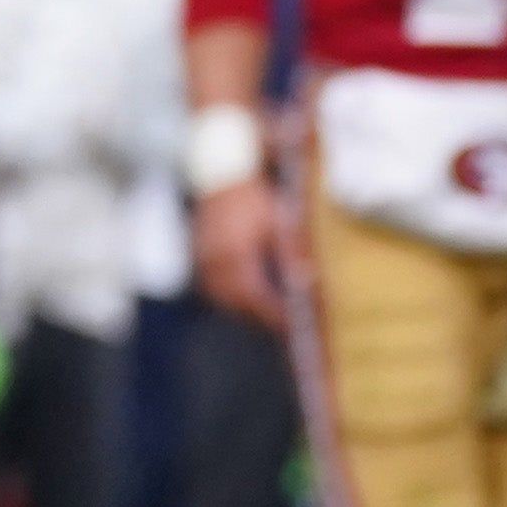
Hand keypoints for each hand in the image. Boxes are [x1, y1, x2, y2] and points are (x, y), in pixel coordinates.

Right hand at [193, 177, 285, 328]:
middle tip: (285, 327)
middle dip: (262, 319)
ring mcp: (204, 264)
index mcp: (235, 254)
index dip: (274, 314)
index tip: (293, 325)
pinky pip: (216, 291)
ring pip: (225, 301)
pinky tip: (249, 299)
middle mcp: (215, 263)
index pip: (255, 297)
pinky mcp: (200, 262)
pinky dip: (233, 299)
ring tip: (270, 317)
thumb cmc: (255, 199)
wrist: (223, 180)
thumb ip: (292, 252)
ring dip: (247, 311)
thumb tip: (306, 281)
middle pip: (238, 306)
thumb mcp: (279, 221)